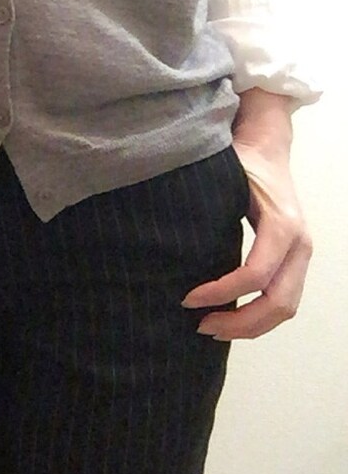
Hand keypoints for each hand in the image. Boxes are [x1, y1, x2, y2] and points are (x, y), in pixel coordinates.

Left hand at [181, 134, 311, 340]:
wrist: (267, 145)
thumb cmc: (241, 160)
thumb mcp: (225, 180)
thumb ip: (208, 212)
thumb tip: (170, 248)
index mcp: (283, 225)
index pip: (255, 275)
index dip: (221, 293)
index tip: (187, 299)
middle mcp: (300, 244)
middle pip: (279, 302)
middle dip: (240, 322)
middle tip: (201, 326)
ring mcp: (302, 253)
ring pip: (286, 307)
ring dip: (251, 326)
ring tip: (213, 327)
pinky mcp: (296, 258)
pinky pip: (284, 298)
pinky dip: (260, 315)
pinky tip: (230, 315)